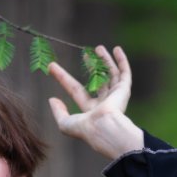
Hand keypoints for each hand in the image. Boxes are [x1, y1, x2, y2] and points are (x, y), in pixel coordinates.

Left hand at [47, 45, 142, 159]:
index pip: (75, 90)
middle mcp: (104, 103)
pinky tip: (116, 49)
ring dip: (105, 60)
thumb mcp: (64, 123)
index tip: (52, 67)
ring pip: (110, 74)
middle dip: (91, 67)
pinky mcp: (124, 90)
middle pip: (97, 80)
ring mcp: (115, 96)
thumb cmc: (84, 128)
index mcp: (90, 110)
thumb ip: (58, 111)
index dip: (63, 78)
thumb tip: (52, 99)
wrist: (104, 128)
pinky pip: (124, 72)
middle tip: (85, 54)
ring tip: (98, 48)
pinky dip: (121, 60)